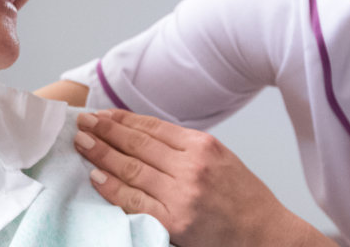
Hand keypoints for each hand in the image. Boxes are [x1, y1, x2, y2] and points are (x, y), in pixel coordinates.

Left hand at [73, 109, 331, 246]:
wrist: (267, 235)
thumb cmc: (245, 201)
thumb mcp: (221, 161)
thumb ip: (186, 149)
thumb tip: (143, 137)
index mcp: (204, 146)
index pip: (153, 127)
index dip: (123, 119)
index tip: (101, 114)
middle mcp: (192, 167)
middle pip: (138, 144)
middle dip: (105, 131)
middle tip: (82, 123)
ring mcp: (182, 195)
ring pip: (132, 169)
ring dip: (102, 154)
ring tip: (82, 143)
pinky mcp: (175, 222)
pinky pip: (135, 202)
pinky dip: (113, 189)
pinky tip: (96, 177)